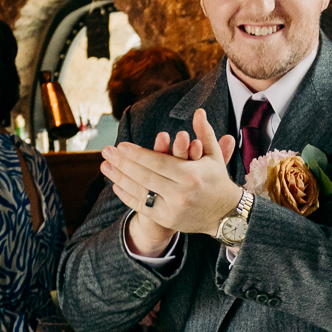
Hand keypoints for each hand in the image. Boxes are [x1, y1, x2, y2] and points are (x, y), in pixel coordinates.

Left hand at [103, 108, 239, 252]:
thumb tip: (199, 111)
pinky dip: (127, 196)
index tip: (121, 145)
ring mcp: (173, 209)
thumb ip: (205, 133)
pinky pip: (142, 207)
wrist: (226, 215)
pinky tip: (116, 185)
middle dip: (123, 164)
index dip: (138, 155)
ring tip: (105, 167)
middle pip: (145, 177)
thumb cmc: (217, 181)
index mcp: (191, 175)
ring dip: (119, 179)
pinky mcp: (167, 220)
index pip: (158, 163)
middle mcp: (181, 193)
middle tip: (106, 152)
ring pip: (140, 192)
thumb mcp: (213, 156)